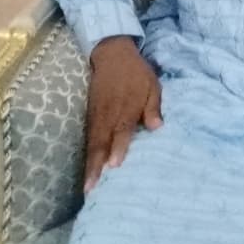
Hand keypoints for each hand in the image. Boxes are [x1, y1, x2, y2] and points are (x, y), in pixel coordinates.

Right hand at [83, 36, 161, 192]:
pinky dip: (87, 156)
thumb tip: (157, 127)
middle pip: (101, 142)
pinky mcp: (90, 116)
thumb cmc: (136, 73)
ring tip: (87, 188)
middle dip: (96, 166)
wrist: (112, 54)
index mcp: (126, 107)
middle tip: (93, 189)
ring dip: (89, 166)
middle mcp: (108, 114)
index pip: (121, 130)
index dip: (117, 147)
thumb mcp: (152, 85)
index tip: (114, 166)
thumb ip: (153, 107)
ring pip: (92, 143)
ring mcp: (96, 115)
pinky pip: (88, 139)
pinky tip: (87, 172)